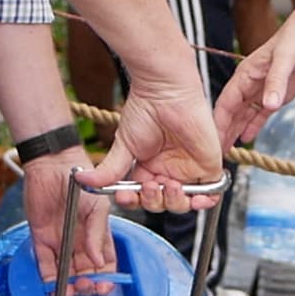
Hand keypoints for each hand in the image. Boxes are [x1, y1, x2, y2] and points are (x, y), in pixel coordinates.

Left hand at [21, 147, 113, 279]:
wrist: (52, 165)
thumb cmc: (80, 181)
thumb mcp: (97, 207)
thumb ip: (98, 234)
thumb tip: (98, 261)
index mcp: (96, 234)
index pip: (104, 263)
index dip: (106, 277)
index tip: (105, 286)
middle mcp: (79, 241)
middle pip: (85, 272)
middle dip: (87, 284)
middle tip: (85, 288)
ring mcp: (60, 242)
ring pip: (65, 272)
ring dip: (68, 285)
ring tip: (69, 291)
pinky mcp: (41, 239)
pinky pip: (44, 264)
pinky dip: (48, 278)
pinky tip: (52, 287)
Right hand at [79, 79, 222, 219]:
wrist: (165, 91)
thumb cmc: (145, 110)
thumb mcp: (123, 146)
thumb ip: (108, 169)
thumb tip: (83, 180)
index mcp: (148, 167)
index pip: (142, 197)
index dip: (134, 201)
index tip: (125, 196)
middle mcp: (168, 170)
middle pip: (162, 204)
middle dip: (153, 201)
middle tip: (148, 186)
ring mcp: (188, 168)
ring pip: (184, 203)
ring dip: (173, 202)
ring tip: (166, 184)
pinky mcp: (208, 164)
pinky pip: (211, 193)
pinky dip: (204, 201)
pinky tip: (193, 198)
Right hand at [214, 7, 294, 149]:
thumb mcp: (286, 59)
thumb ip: (276, 82)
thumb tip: (269, 106)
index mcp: (246, 74)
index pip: (226, 103)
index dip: (218, 123)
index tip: (211, 141)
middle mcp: (250, 84)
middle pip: (231, 112)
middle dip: (222, 132)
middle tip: (216, 154)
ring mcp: (263, 90)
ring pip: (243, 115)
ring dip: (234, 131)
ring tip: (227, 151)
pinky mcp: (277, 94)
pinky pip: (260, 114)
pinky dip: (252, 126)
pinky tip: (246, 139)